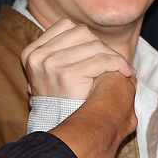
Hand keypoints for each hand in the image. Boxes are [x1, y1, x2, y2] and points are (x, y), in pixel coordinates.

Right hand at [21, 18, 135, 98]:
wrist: (59, 131)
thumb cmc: (60, 102)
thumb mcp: (51, 73)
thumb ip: (61, 52)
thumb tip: (86, 34)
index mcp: (31, 52)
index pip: (65, 25)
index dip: (86, 36)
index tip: (99, 49)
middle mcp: (37, 56)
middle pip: (81, 32)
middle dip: (102, 45)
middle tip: (115, 59)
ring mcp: (50, 65)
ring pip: (94, 45)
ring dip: (114, 55)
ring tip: (122, 67)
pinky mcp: (67, 75)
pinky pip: (102, 61)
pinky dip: (119, 64)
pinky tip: (125, 73)